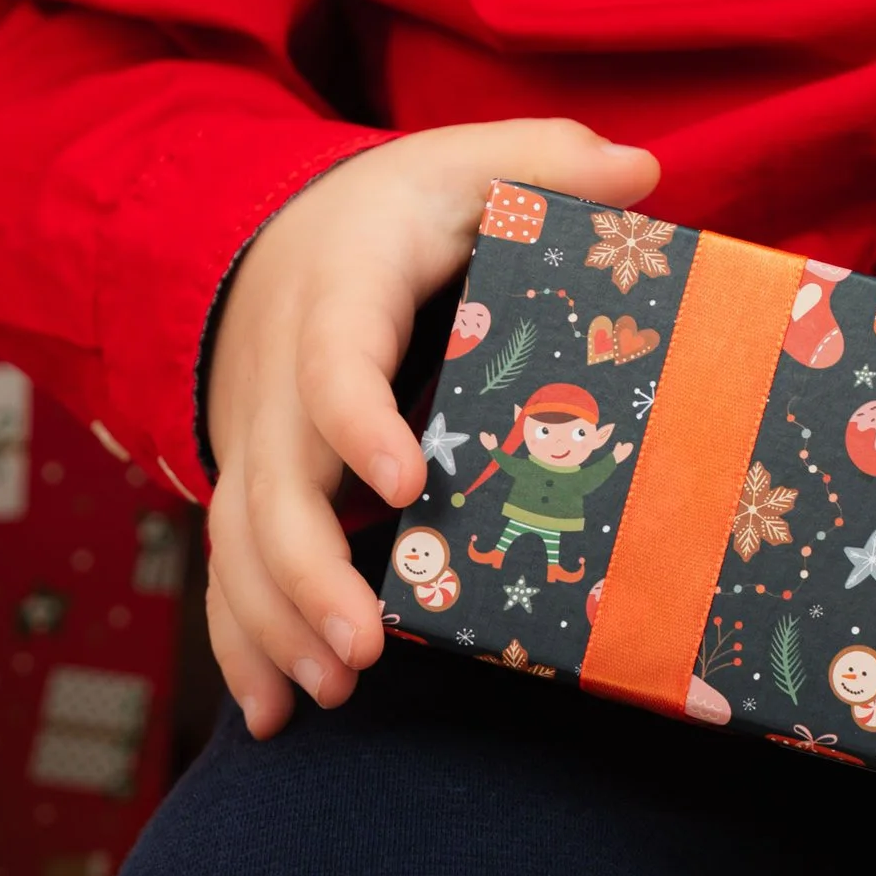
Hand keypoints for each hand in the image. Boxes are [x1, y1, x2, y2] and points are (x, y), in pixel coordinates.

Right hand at [204, 119, 657, 736]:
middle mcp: (278, 373)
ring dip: (276, 620)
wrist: (277, 232)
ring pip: (239, 538)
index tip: (407, 480)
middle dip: (309, 570)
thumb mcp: (468, 162)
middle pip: (272, 481)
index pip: (334, 360)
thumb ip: (548, 160)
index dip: (358, 421)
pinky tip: (275, 715)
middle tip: (364, 647)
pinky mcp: (253, 482)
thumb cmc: (399, 207)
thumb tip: (643, 172)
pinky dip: (244, 641)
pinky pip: (231, 567)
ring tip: (333, 688)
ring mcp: (256, 435)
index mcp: (339, 291)